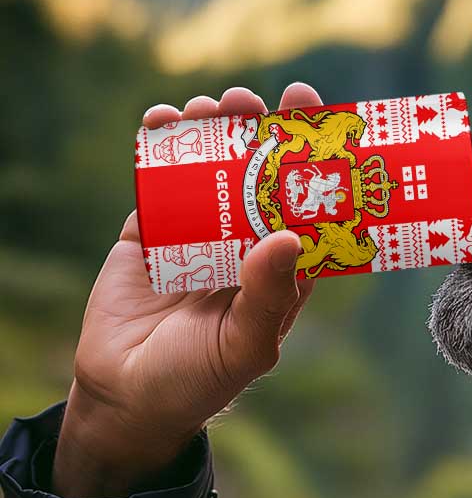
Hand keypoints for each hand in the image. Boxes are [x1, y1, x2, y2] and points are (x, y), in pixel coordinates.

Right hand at [52, 83, 321, 497]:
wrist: (126, 396)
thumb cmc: (199, 380)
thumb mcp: (244, 346)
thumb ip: (268, 296)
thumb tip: (288, 236)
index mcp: (282, 271)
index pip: (308, 209)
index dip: (316, 166)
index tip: (320, 121)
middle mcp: (246, 245)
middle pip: (261, 177)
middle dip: (262, 134)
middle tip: (258, 100)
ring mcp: (198, 234)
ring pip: (212, 169)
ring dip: (214, 132)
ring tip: (214, 106)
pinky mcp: (151, 231)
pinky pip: (159, 180)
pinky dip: (160, 147)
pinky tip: (163, 120)